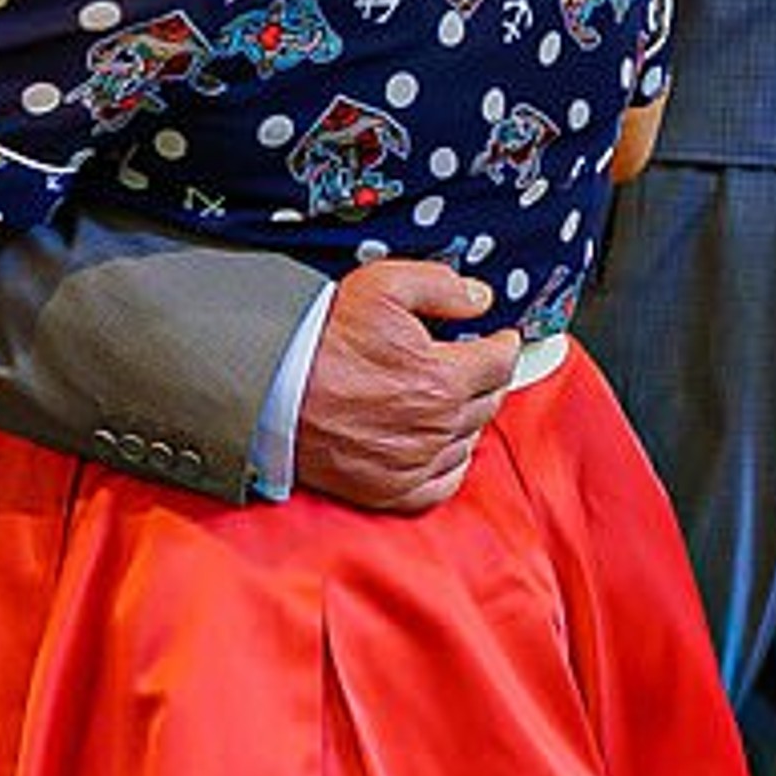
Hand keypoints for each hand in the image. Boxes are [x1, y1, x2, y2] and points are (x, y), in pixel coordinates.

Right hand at [294, 257, 520, 513]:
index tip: (500, 338)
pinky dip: (449, 463)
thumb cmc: (322, 340)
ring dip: (468, 418)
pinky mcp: (392, 489)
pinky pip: (443, 483)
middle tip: (475, 364)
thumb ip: (442, 287)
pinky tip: (441, 444)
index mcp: (443, 378)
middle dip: (486, 378)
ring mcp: (415, 463)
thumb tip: (480, 299)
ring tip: (451, 398)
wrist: (271, 389)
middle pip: (489, 401)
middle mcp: (436, 427)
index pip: (501, 362)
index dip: (504, 344)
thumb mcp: (383, 286)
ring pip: (469, 440)